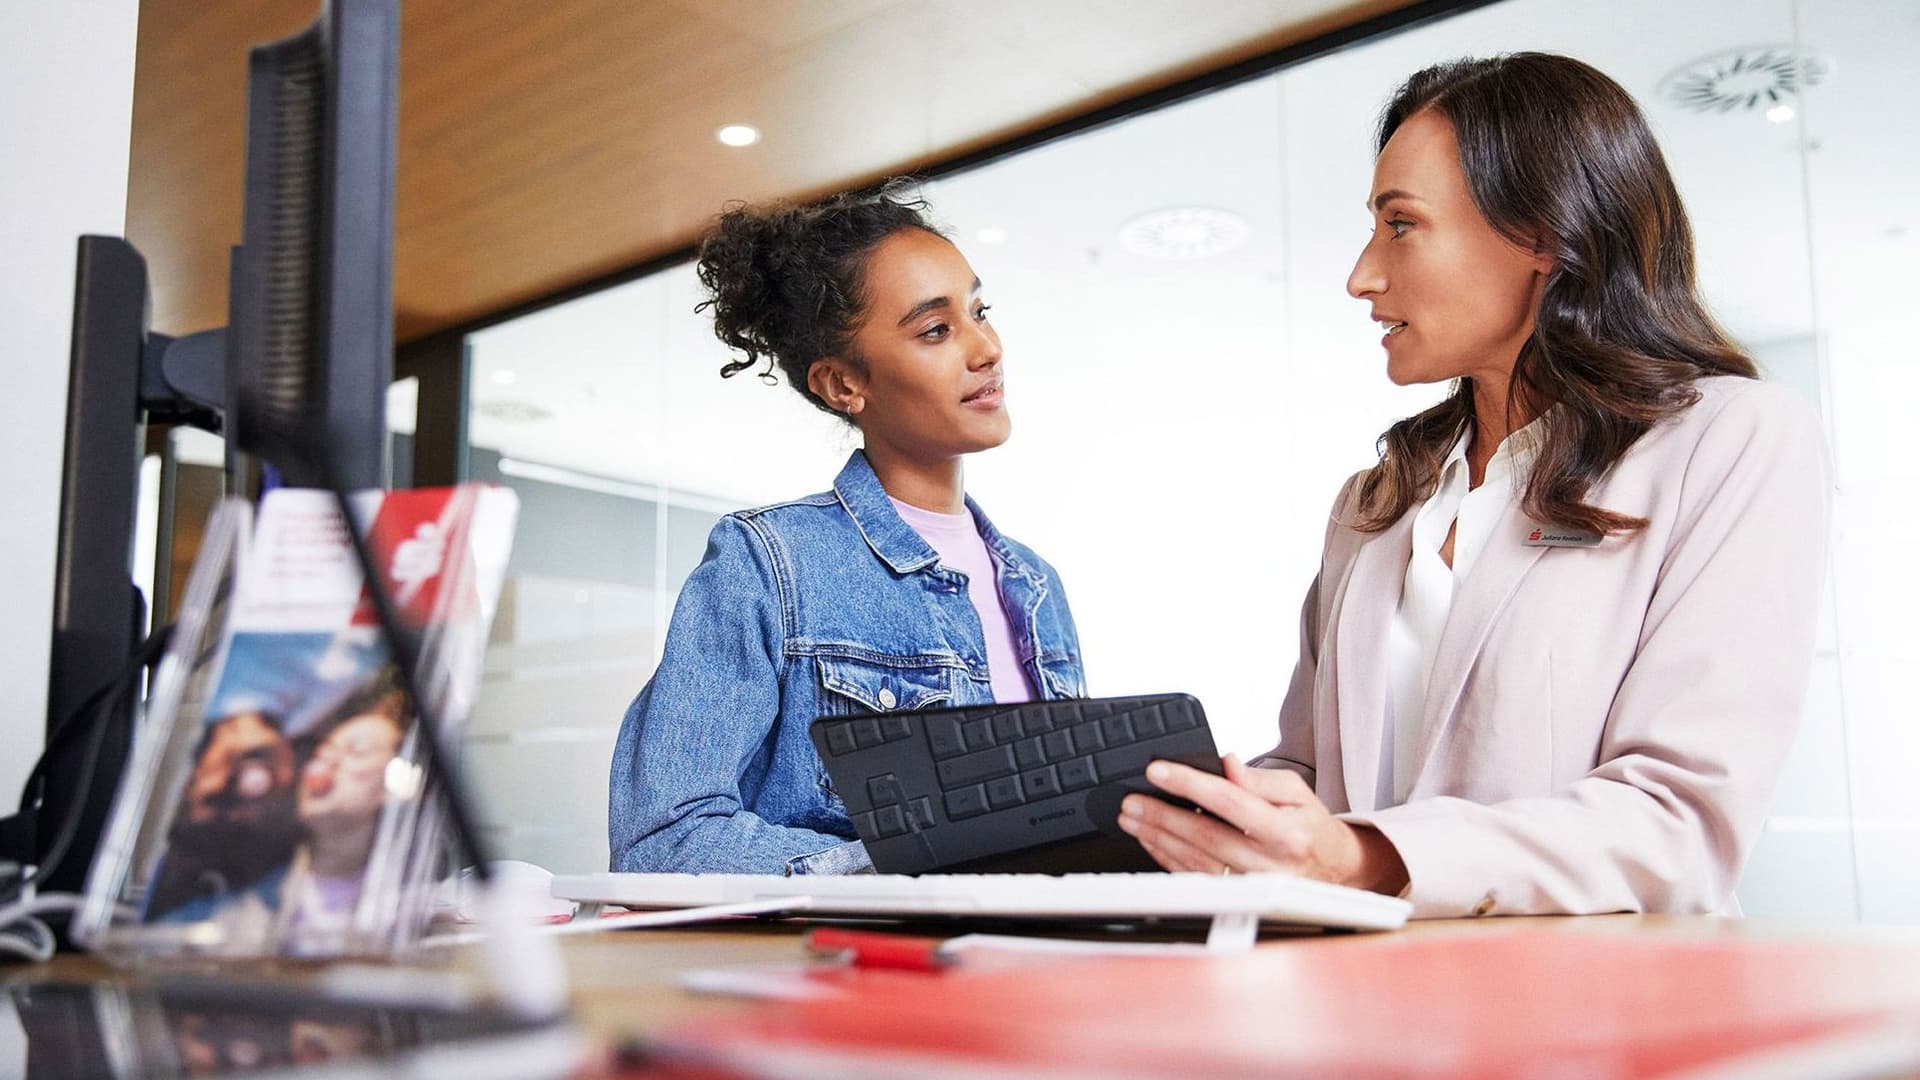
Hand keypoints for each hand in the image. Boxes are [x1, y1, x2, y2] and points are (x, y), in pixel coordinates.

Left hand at [1117, 754, 1408, 894]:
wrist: (1332, 870)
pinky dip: (1167, 858)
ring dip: (1157, 837)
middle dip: (1162, 815)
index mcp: (1286, 832)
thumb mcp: (1296, 791)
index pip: (1230, 802)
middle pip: (1205, 835)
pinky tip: (1151, 840)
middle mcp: (1269, 863)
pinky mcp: (1238, 899)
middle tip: (1133, 799)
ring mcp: (1252, 886)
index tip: (1159, 771)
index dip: (1190, 784)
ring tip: (1133, 817)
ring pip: (1194, 860)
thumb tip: (1226, 764)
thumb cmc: (1310, 827)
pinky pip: (1194, 878)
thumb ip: (1258, 779)